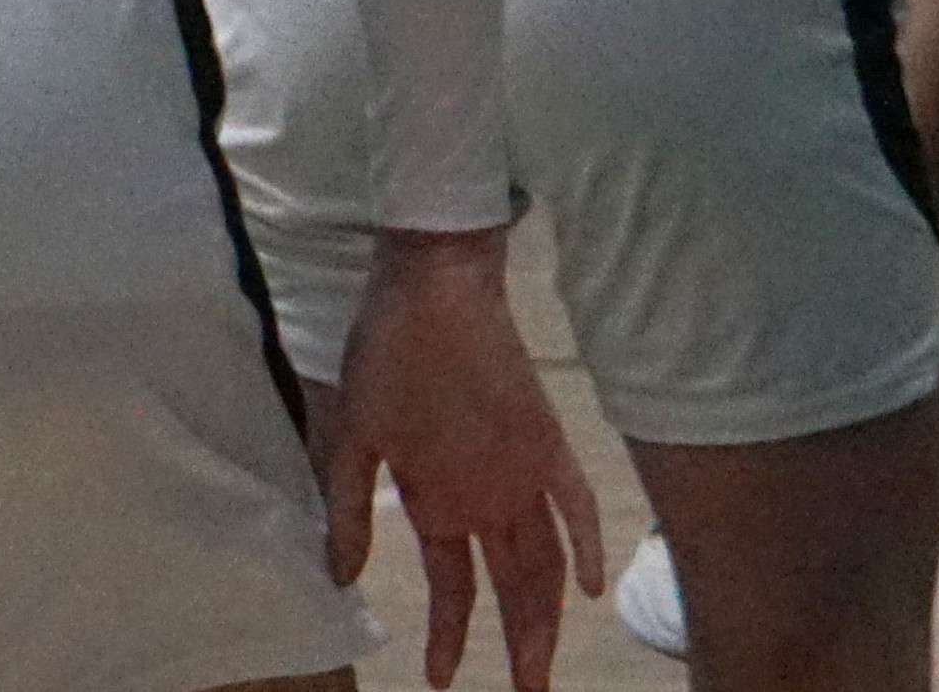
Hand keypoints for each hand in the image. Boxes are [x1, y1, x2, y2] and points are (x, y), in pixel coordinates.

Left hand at [327, 225, 600, 690]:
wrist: (439, 287)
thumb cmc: (387, 357)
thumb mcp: (351, 437)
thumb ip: (346, 514)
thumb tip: (343, 578)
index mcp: (442, 503)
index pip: (453, 592)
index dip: (448, 640)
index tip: (441, 682)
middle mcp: (495, 500)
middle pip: (519, 590)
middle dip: (524, 650)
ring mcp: (530, 472)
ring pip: (551, 561)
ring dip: (552, 617)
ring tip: (549, 661)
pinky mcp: (549, 438)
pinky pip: (578, 503)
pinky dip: (589, 543)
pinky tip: (595, 582)